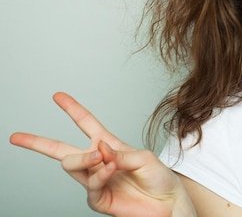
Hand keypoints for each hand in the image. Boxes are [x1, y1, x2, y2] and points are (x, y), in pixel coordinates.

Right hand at [10, 92, 194, 216]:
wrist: (167, 202)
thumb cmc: (158, 176)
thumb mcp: (144, 157)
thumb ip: (120, 153)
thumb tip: (99, 150)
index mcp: (109, 145)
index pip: (86, 124)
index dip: (72, 109)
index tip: (57, 96)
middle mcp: (98, 161)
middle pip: (61, 150)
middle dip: (37, 143)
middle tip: (17, 137)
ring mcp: (96, 180)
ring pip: (72, 166)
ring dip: (85, 159)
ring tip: (101, 156)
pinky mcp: (98, 199)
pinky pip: (91, 185)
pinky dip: (100, 175)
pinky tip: (111, 169)